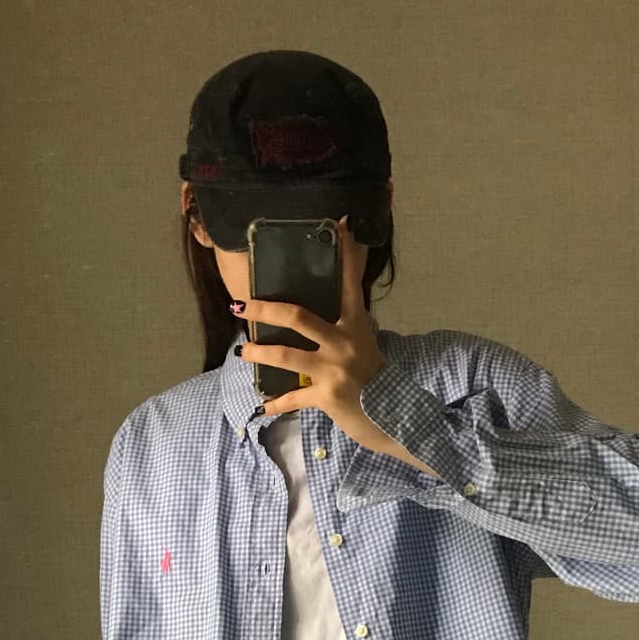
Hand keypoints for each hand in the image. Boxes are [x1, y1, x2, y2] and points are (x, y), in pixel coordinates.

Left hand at [234, 216, 392, 451]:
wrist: (395, 415)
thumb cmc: (377, 379)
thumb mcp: (365, 345)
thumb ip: (345, 329)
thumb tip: (323, 322)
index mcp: (354, 326)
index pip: (350, 283)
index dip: (345, 254)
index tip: (341, 224)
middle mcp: (342, 342)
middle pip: (298, 317)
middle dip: (266, 309)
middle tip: (242, 306)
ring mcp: (332, 369)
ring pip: (285, 356)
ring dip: (259, 353)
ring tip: (243, 351)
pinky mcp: (326, 395)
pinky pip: (294, 398)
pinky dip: (276, 405)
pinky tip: (262, 408)